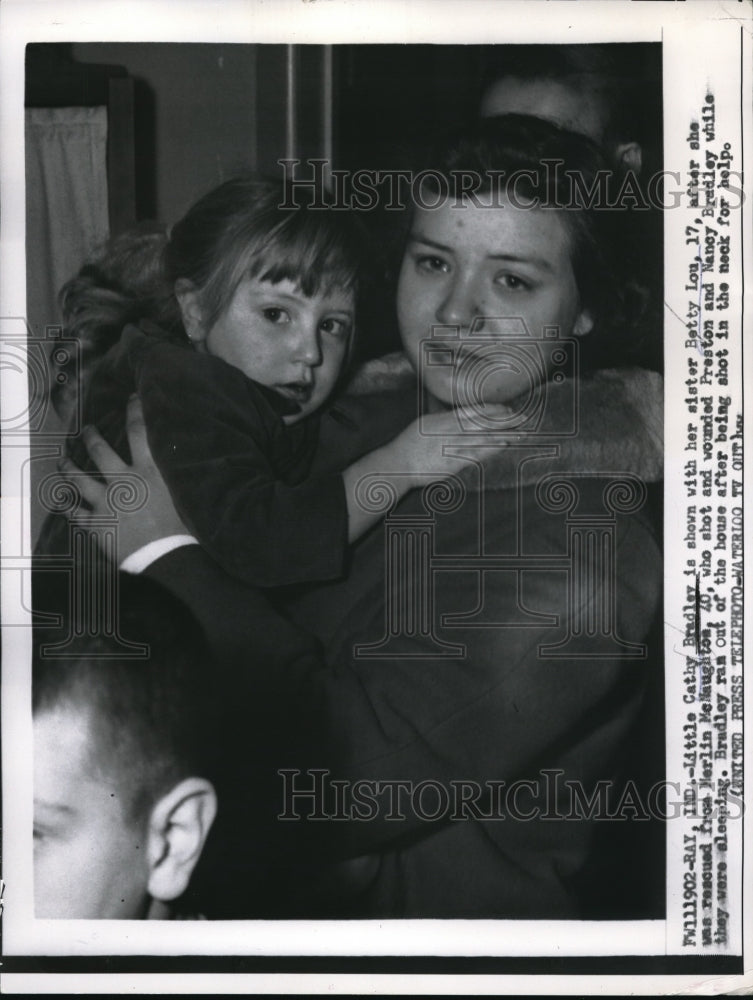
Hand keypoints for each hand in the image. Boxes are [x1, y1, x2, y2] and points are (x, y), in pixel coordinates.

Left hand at [58, 397, 188, 561]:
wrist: (165, 555)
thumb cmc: (182, 526)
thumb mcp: (183, 493)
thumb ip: (175, 474)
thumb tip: (183, 455)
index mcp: (147, 471)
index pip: (138, 432)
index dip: (134, 411)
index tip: (131, 398)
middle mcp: (123, 481)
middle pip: (100, 451)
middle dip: (91, 436)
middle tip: (86, 429)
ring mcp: (105, 502)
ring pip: (79, 479)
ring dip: (68, 468)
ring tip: (62, 460)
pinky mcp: (96, 524)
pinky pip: (76, 514)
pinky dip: (69, 508)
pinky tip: (63, 504)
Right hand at [394, 406, 513, 485]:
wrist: (398, 463)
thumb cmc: (408, 444)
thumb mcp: (425, 423)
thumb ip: (443, 419)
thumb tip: (456, 416)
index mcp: (444, 418)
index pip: (474, 411)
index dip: (493, 409)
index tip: (507, 409)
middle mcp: (451, 429)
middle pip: (483, 422)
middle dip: (504, 420)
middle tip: (522, 418)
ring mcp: (453, 445)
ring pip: (483, 437)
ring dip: (503, 434)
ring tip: (520, 432)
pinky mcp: (453, 461)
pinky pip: (476, 453)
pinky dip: (491, 449)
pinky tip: (503, 445)